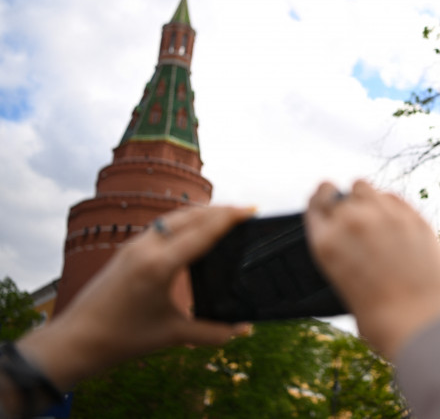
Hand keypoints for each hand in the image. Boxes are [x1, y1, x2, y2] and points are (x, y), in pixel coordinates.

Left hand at [17, 205, 253, 391]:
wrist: (76, 340)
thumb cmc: (123, 338)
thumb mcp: (173, 335)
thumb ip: (213, 332)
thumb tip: (244, 330)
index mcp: (160, 265)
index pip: (203, 231)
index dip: (231, 218)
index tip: (252, 209)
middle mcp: (147, 248)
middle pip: (192, 216)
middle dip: (221, 210)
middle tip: (246, 212)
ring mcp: (135, 245)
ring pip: (176, 217)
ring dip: (202, 213)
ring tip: (225, 217)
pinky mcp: (128, 249)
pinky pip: (163, 225)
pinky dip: (185, 221)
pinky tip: (194, 230)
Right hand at [305, 180, 439, 359]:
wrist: (422, 323)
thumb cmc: (382, 319)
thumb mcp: (346, 288)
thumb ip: (345, 258)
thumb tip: (355, 247)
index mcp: (326, 244)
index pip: (313, 206)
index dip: (319, 202)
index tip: (323, 200)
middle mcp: (350, 222)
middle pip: (334, 192)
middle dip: (339, 201)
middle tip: (350, 210)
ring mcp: (382, 215)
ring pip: (363, 186)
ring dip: (363, 197)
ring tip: (372, 212)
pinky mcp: (412, 216)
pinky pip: (392, 196)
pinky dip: (390, 204)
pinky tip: (395, 219)